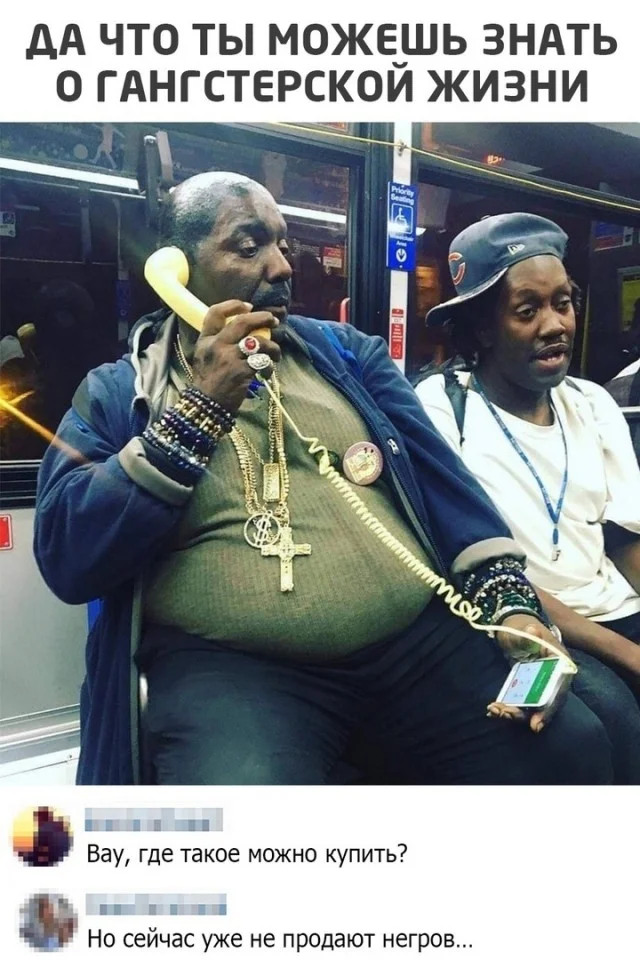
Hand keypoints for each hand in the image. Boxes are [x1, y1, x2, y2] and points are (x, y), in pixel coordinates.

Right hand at [190, 300, 281, 414]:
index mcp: (206, 340)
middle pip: (242, 322)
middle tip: (273, 321)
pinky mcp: (242, 371)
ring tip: (275, 353)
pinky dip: (269, 366)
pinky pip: (263, 362)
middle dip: (262, 318)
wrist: (207, 406)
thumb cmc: (208, 382)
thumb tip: (244, 330)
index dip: (234, 305)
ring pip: (258, 342)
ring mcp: (229, 358)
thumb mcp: (204, 357)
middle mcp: (216, 345)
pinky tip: (268, 372)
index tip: (248, 306)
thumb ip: (218, 341)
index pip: (215, 313)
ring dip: (272, 346)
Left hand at [488, 614, 571, 733]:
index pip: (558, 691)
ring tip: (494, 710)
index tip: (535, 725)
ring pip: (533, 705)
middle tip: (505, 715)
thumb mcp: (523, 629)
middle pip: (545, 703)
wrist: (512, 626)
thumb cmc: (520, 626)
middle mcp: (555, 676)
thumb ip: (528, 633)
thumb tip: (532, 631)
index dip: (548, 710)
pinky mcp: (530, 686)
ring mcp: (542, 682)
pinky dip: (510, 707)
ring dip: (515, 712)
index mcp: (560, 663)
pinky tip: (493, 709)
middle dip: (526, 714)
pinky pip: (523, 702)